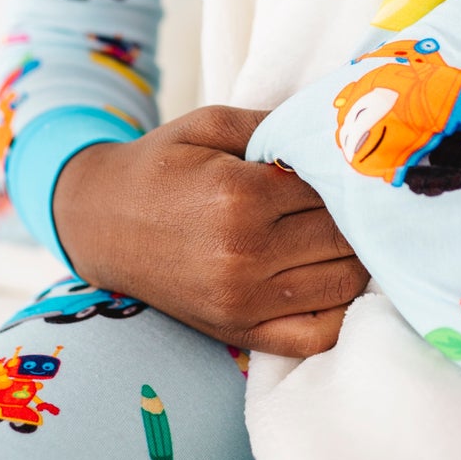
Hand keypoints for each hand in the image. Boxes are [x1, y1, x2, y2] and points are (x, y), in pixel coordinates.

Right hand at [51, 106, 368, 355]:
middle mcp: (244, 254)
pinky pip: (318, 334)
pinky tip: (339, 281)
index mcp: (239, 195)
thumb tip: (337, 133)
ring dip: (360, 258)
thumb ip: (275, 124)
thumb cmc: (160, 167)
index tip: (353, 171)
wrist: (98, 223)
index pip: (331, 189)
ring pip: (344, 283)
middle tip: (362, 203)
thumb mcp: (210, 125)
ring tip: (354, 236)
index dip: (347, 178)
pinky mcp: (240, 332)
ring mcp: (243, 300)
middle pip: (343, 236)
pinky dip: (343, 311)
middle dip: (360, 217)